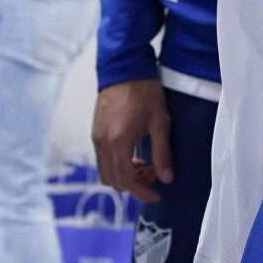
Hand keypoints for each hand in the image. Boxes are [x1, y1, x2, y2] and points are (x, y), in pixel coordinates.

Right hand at [92, 78, 172, 202]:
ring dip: (124, 176)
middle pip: (113, 181)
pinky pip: (102, 160)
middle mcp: (102, 143)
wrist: (124, 68)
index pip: (127, 180)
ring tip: (144, 165)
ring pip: (105, 173)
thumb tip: (167, 179)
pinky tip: (133, 154)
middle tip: (154, 175)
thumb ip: (163, 153)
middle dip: (134, 185)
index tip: (157, 194)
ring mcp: (96, 138)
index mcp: (119, 141)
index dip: (142, 192)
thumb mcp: (160, 123)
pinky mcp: (95, 133)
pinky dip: (117, 165)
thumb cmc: (144, 91)